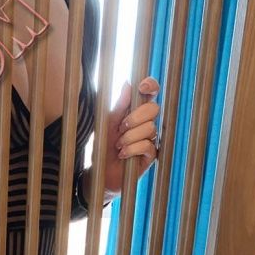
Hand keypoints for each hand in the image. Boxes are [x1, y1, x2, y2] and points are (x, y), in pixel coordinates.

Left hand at [103, 77, 160, 192]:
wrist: (100, 171)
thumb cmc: (103, 146)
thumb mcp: (108, 123)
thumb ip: (119, 105)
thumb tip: (128, 83)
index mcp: (136, 112)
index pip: (150, 93)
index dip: (151, 86)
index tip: (143, 87)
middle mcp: (146, 123)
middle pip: (153, 109)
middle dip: (135, 118)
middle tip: (121, 128)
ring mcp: (150, 139)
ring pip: (150, 128)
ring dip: (129, 138)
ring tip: (118, 146)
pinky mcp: (151, 155)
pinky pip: (147, 145)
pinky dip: (132, 149)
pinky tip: (123, 155)